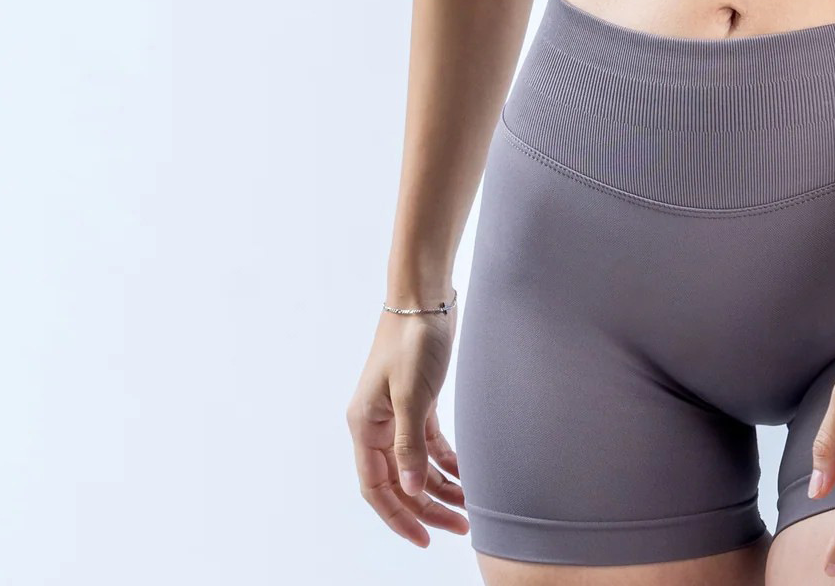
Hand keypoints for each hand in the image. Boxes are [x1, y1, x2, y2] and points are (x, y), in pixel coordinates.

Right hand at [346, 303, 468, 546]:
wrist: (425, 295)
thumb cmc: (413, 339)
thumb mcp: (411, 393)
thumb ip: (410, 443)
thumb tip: (410, 488)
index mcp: (364, 426)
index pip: (377, 488)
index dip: (399, 516)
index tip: (425, 538)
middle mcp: (377, 424)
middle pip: (400, 481)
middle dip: (428, 507)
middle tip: (461, 527)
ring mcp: (397, 413)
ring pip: (416, 464)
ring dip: (440, 487)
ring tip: (469, 508)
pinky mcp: (418, 401)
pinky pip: (429, 443)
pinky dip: (446, 461)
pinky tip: (466, 476)